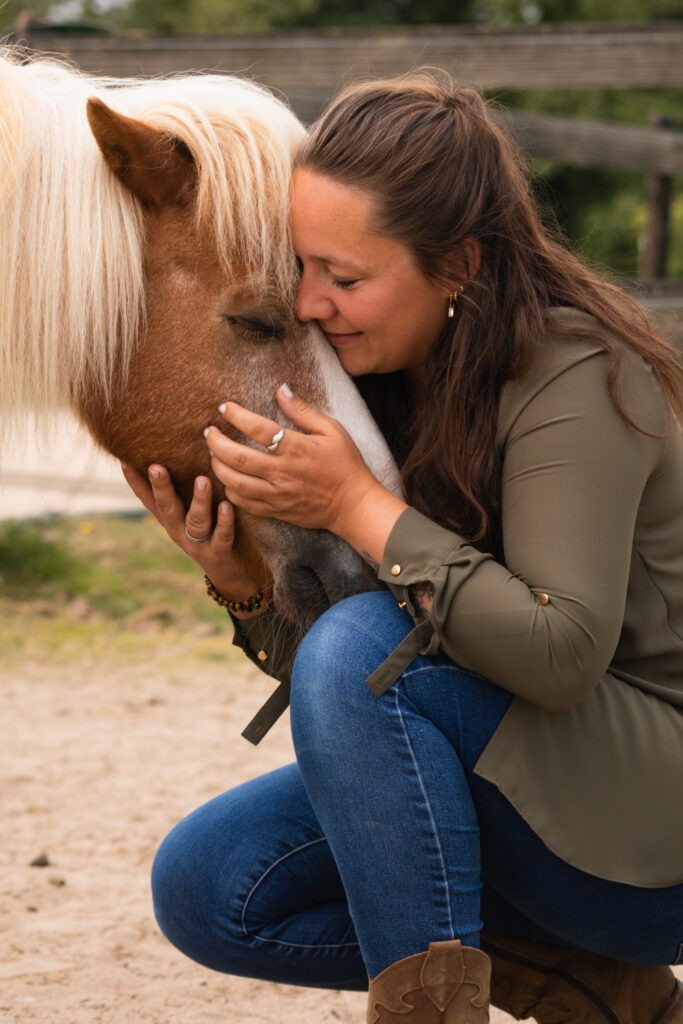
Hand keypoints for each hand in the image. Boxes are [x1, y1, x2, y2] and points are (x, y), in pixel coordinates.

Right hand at [120, 463, 259, 602]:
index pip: (149, 500)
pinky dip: (224, 522)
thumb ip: (183, 491)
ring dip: (199, 500)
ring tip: (202, 480)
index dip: (136, 483)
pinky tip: (227, 506)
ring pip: (196, 521)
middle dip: (161, 487)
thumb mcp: (192, 513)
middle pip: (167, 508)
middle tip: (156, 466)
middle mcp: (180, 531)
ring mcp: (198, 544)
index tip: (124, 461)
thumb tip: (179, 456)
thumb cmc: (210, 534)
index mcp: (171, 520)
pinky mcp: (219, 554)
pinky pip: (222, 537)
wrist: (229, 576)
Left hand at [204, 384, 381, 538]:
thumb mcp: (332, 430)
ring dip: (217, 466)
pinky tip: (227, 478)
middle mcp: (282, 472)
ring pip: (234, 482)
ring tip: (213, 453)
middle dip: (215, 442)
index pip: (258, 429)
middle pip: (237, 457)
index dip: (236, 416)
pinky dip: (229, 489)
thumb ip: (303, 411)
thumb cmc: (345, 464)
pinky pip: (243, 502)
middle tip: (209, 432)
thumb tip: (281, 389)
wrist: (353, 505)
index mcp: (296, 448)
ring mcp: (277, 494)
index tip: (224, 408)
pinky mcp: (275, 510)